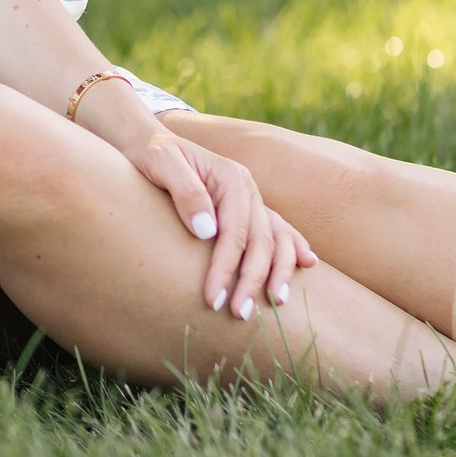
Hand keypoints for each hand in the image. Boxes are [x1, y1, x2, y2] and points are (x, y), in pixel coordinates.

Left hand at [124, 123, 316, 320]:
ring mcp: (251, 198)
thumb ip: (185, 192)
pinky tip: (307, 263)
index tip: (213, 297)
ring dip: (280, 271)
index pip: (234, 232)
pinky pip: (278, 228)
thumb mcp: (161, 164)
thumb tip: (207, 231)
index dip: (226, 267)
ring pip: (276, 238)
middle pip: (260, 240)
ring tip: (278, 302)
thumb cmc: (152, 155)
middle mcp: (248, 188)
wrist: (149, 142)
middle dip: (252, 280)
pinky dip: (293, 246)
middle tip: (239, 314)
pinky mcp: (247, 207)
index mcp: (231, 178)